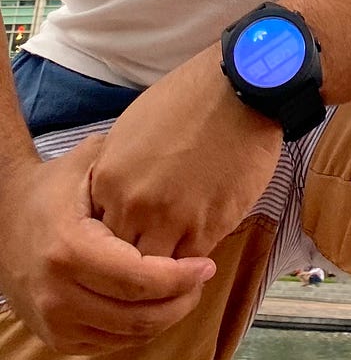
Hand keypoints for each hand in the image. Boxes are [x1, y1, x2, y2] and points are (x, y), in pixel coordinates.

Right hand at [0, 138, 215, 354]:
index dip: (180, 278)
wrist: (3, 217)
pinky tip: (155, 303)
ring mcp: (54, 322)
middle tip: (202, 279)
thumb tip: (181, 174)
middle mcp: (58, 294)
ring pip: (128, 337)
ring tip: (185, 290)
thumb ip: (130, 167)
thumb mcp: (89, 164)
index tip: (206, 264)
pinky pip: (111, 344)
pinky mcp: (56, 338)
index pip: (139, 280)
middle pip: (137, 316)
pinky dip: (140, 328)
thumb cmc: (56, 186)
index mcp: (70, 250)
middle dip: (180, 301)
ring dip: (165, 318)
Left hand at [89, 46, 282, 260]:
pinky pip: (189, 265)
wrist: (242, 90)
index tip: (132, 231)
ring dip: (164, 268)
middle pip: (121, 255)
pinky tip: (198, 256)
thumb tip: (118, 197)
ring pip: (154, 269)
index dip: (115, 235)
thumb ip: (120, 171)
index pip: (98, 230)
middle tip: (151, 255)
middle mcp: (133, 204)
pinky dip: (192, 266)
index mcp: (110, 179)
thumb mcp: (134, 128)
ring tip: (176, 262)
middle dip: (135, 256)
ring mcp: (170, 219)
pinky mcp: (208, 228)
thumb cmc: (191, 99)